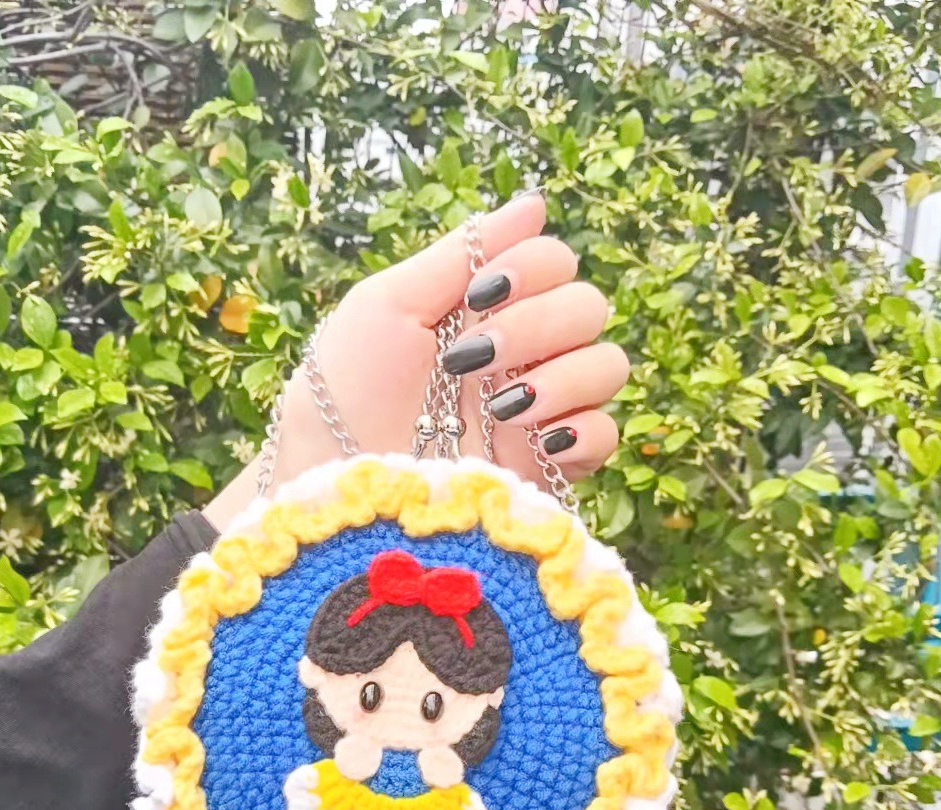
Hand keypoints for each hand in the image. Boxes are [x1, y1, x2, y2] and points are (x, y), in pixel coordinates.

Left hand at [205, 192, 628, 529]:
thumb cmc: (344, 390)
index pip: (555, 261)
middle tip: (472, 356)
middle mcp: (520, 354)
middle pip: (589, 306)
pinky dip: (578, 428)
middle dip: (538, 322)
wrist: (333, 478)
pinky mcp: (546, 469)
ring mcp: (537, 412)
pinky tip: (528, 436)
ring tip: (498, 404)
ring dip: (561, 373)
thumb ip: (461, 252)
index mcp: (485, 310)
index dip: (531, 266)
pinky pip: (604, 434)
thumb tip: (534, 201)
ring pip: (608, 365)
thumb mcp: (388, 303)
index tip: (478, 294)